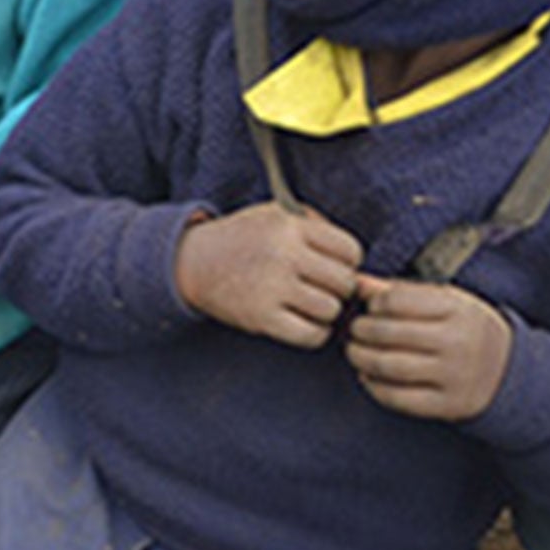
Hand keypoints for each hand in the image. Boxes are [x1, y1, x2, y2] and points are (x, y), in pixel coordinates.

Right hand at [173, 202, 362, 347]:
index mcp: (289, 226)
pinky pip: (311, 335)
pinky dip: (315, 334)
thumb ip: (316, 225)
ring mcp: (271, 287)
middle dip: (339, 289)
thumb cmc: (243, 239)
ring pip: (331, 310)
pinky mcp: (261, 317)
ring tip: (310, 306)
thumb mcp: (274, 214)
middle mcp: (282, 254)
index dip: (348, 262)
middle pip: (345, 282)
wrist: (193, 262)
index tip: (331, 267)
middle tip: (322, 289)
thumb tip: (356, 261)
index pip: (350, 251)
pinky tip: (304, 324)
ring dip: (326, 312)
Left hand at [346, 277, 512, 421]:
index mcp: (458, 309)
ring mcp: (455, 376)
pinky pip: (398, 398)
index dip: (374, 303)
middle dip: (360, 330)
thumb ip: (398, 291)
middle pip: (387, 333)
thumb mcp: (443, 300)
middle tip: (355, 330)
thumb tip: (355, 282)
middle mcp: (458, 343)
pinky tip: (368, 375)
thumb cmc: (463, 327)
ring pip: (388, 366)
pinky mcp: (449, 405)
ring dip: (360, 357)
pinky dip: (373, 386)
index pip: (396, 300)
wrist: (508, 370)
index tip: (371, 308)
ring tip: (355, 351)